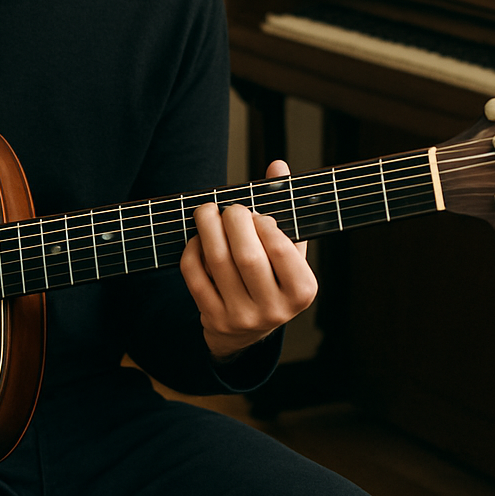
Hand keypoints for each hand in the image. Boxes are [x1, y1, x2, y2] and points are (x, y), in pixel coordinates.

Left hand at [179, 160, 317, 360]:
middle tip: (228, 209)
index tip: (256, 214)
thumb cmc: (272, 276)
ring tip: (206, 212)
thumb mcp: (288, 248)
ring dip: (207, 228)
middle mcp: (275, 310)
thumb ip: (285, 207)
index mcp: (302, 291)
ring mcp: (242, 317)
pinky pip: (196, 276)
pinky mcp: (214, 318)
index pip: (282, 249)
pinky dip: (192, 251)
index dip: (264, 223)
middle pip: (247, 256)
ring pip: (218, 263)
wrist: (248, 329)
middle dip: (233, 221)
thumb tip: (277, 166)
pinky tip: (197, 239)